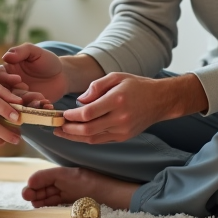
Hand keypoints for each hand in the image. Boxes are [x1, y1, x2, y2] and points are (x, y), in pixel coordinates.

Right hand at [0, 44, 68, 102]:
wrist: (62, 76)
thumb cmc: (47, 61)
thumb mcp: (35, 52)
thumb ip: (21, 51)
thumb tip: (5, 56)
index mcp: (9, 70)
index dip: (6, 78)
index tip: (18, 79)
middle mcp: (10, 84)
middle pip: (4, 92)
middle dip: (15, 93)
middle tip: (27, 88)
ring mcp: (19, 96)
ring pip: (16, 102)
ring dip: (27, 101)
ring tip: (41, 97)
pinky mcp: (28, 105)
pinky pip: (29, 109)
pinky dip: (37, 108)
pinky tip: (47, 103)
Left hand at [57, 72, 206, 143]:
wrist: (160, 100)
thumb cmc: (136, 85)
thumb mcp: (116, 77)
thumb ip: (95, 87)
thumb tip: (80, 102)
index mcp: (117, 100)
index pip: (88, 113)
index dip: (71, 116)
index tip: (63, 114)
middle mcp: (120, 118)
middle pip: (87, 129)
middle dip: (69, 129)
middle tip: (56, 126)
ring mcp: (122, 130)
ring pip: (93, 138)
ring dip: (74, 137)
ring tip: (62, 132)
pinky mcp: (124, 137)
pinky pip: (101, 140)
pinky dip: (87, 138)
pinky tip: (76, 134)